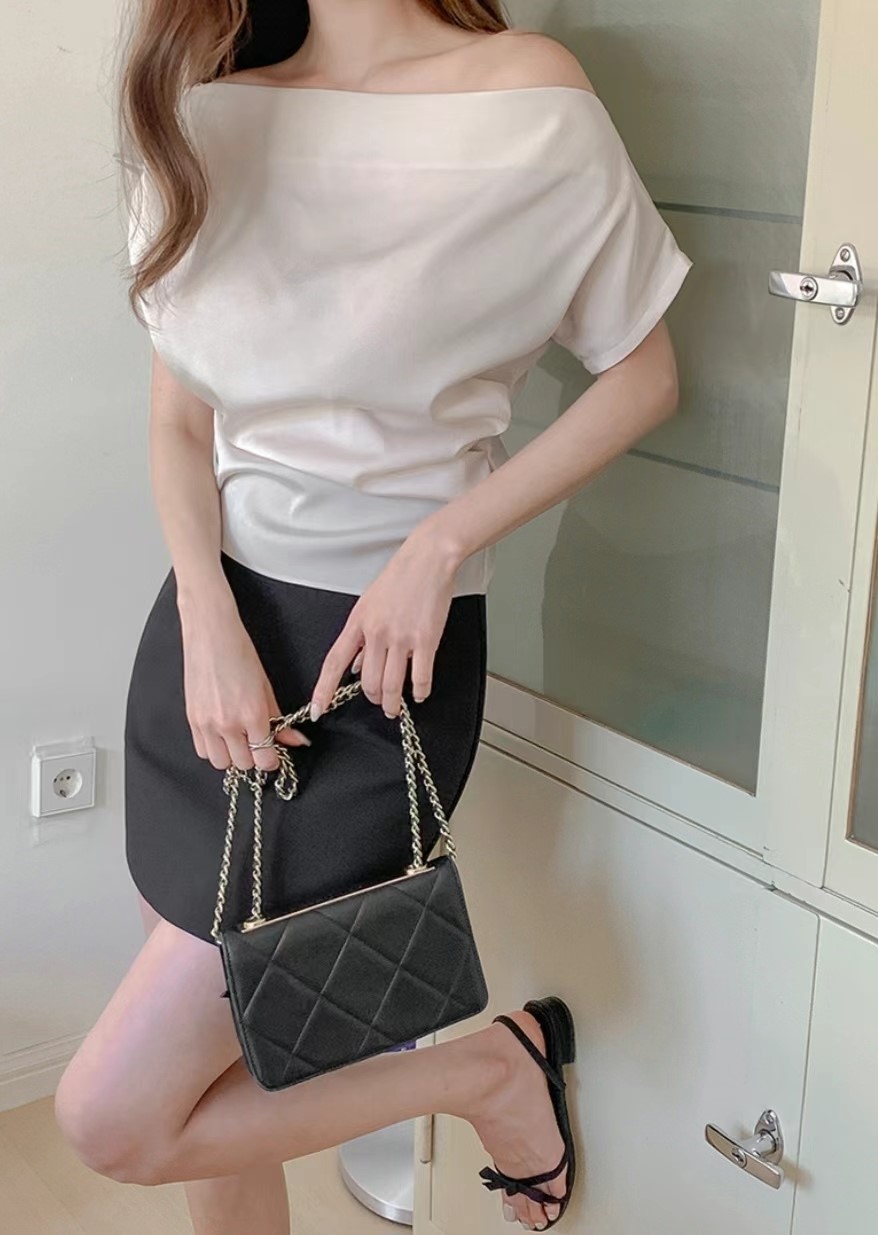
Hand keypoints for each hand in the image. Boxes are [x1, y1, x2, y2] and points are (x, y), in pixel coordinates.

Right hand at [179, 604, 310, 771]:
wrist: (211, 633)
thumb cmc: (239, 652)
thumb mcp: (266, 686)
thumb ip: (279, 719)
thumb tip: (294, 740)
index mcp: (252, 714)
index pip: (264, 759)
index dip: (272, 759)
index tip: (273, 754)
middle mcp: (228, 723)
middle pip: (244, 764)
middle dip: (254, 757)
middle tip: (256, 742)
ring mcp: (207, 723)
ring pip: (221, 763)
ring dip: (232, 756)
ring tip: (238, 739)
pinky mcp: (191, 719)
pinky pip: (202, 750)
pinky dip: (213, 747)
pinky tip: (221, 733)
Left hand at [309, 530, 460, 720]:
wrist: (428, 558)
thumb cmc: (400, 576)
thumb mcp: (369, 603)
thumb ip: (362, 635)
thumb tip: (355, 665)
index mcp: (358, 622)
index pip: (334, 663)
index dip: (324, 690)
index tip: (318, 708)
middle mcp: (376, 632)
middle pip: (367, 682)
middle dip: (373, 698)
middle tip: (379, 701)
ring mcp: (401, 638)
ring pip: (391, 686)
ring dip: (393, 704)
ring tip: (395, 708)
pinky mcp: (426, 640)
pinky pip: (420, 677)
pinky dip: (420, 692)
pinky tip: (420, 693)